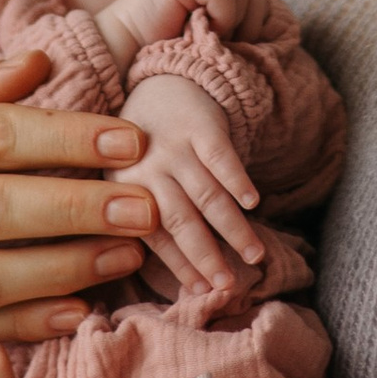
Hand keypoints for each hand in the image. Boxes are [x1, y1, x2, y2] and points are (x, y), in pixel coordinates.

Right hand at [98, 0, 270, 62]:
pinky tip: (201, 31)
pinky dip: (222, 14)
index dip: (252, 17)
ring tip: (213, 38)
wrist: (117, 55)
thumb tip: (271, 21)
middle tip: (226, 44)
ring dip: (235, 18)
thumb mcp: (206, 32)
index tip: (237, 44)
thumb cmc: (162, 52)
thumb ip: (231, 18)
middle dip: (248, 18)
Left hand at [123, 72, 264, 286]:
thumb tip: (182, 277)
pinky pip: (221, 156)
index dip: (179, 265)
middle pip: (180, 219)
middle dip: (205, 255)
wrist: (161, 85)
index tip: (200, 292)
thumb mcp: (130, 182)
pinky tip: (254, 203)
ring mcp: (174, 145)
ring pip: (206, 194)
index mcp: (122, 190)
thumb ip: (143, 222)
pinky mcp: (201, 124)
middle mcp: (146, 167)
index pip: (154, 236)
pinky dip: (237, 180)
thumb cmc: (147, 152)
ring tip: (254, 255)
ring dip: (232, 227)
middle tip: (227, 285)